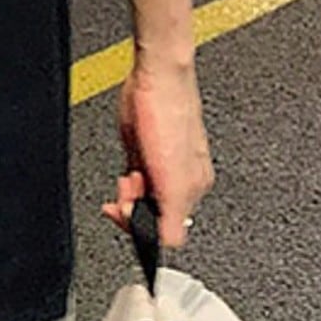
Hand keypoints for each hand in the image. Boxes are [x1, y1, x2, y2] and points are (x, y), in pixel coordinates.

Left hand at [101, 57, 214, 250]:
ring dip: (128, 194)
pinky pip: (132, 180)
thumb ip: (173, 215)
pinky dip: (125, 182)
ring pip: (139, 198)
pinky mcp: (144, 152)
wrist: (155, 78)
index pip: (169, 230)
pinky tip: (127, 170)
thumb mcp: (173, 176)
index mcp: (194, 186)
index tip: (130, 216)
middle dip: (133, 208)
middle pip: (152, 215)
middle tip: (127, 190)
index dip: (144, 228)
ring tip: (129, 175)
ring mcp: (161, 164)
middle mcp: (181, 178)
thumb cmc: (169, 114)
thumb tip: (169, 243)